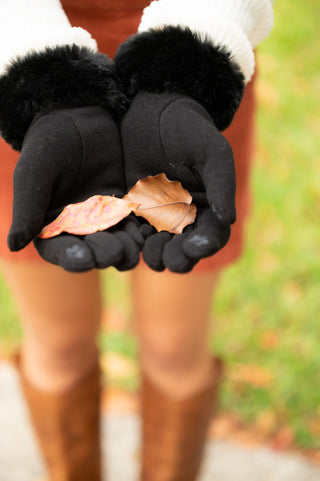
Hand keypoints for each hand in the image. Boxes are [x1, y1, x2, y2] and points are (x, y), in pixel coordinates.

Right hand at [9, 106, 142, 271]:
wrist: (79, 117)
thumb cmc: (48, 144)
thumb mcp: (34, 174)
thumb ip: (27, 209)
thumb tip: (13, 245)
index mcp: (51, 226)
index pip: (60, 252)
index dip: (72, 259)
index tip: (84, 258)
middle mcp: (78, 228)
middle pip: (93, 252)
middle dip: (104, 254)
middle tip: (114, 248)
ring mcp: (104, 219)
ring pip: (118, 245)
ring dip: (126, 249)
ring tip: (133, 241)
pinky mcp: (125, 207)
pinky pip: (135, 226)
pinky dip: (141, 231)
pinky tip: (146, 229)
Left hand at [121, 92, 235, 272]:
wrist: (149, 110)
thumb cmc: (187, 128)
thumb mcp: (211, 151)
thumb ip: (222, 183)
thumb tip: (230, 220)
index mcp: (210, 206)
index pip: (212, 235)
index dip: (206, 244)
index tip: (195, 245)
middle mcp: (185, 217)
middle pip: (186, 250)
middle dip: (180, 257)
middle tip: (170, 256)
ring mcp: (157, 217)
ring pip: (159, 248)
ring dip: (156, 255)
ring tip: (151, 250)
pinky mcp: (132, 212)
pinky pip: (132, 234)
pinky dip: (131, 243)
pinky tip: (127, 242)